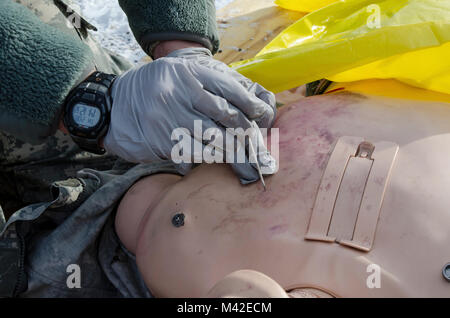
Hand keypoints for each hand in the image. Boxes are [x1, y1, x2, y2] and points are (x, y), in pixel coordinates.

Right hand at [103, 47, 276, 183]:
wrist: (114, 107)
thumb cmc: (156, 90)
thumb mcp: (180, 74)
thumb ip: (208, 85)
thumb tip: (246, 107)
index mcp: (189, 73)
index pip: (231, 90)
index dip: (252, 106)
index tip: (264, 118)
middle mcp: (181, 93)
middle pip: (228, 118)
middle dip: (249, 137)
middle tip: (261, 153)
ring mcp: (170, 117)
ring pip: (214, 140)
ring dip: (233, 154)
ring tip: (246, 164)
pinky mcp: (162, 140)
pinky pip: (195, 154)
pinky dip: (208, 160)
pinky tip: (215, 161)